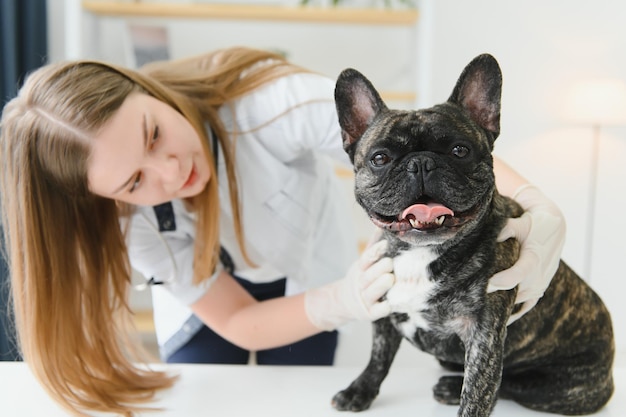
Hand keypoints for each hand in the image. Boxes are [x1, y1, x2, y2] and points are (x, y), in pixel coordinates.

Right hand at [304, 239, 394, 330]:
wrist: (345, 302)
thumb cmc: (361, 279)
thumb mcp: (363, 263)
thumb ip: (373, 247)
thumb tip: (381, 226)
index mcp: (360, 269)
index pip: (365, 259)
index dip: (374, 252)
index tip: (385, 245)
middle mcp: (361, 284)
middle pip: (368, 276)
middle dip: (379, 269)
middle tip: (390, 263)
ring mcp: (364, 299)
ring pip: (372, 293)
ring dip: (380, 286)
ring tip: (390, 279)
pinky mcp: (370, 313)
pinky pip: (377, 311)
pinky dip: (383, 308)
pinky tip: (390, 304)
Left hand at [487, 184, 565, 324]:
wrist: (555, 227)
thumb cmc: (534, 224)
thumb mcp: (521, 223)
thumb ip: (505, 229)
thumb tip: (488, 235)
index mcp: (534, 259)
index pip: (517, 275)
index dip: (500, 282)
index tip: (484, 285)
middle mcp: (539, 276)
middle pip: (515, 292)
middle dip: (495, 296)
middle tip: (472, 300)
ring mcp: (540, 285)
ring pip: (519, 301)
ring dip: (502, 305)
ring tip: (479, 310)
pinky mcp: (540, 289)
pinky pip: (527, 306)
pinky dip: (514, 313)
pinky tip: (499, 319)